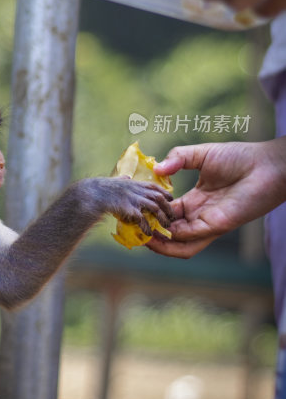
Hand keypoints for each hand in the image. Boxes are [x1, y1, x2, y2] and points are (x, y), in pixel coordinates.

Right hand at [147, 138, 285, 257]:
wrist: (266, 165)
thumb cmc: (239, 158)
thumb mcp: (201, 154)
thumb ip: (178, 158)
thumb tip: (156, 168)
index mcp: (196, 200)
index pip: (168, 214)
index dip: (151, 214)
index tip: (135, 210)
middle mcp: (201, 215)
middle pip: (171, 233)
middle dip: (152, 233)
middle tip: (133, 229)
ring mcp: (208, 222)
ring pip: (180, 244)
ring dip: (160, 245)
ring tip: (142, 238)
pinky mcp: (217, 225)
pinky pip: (191, 238)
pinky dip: (172, 240)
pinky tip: (157, 233)